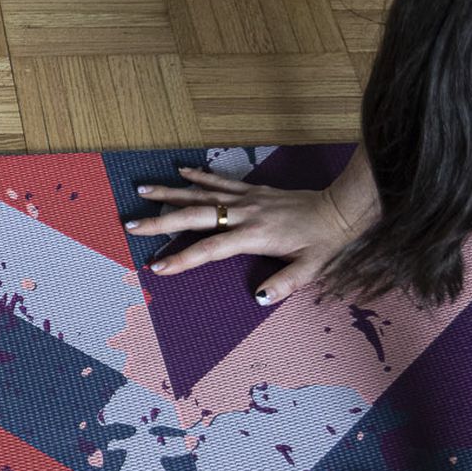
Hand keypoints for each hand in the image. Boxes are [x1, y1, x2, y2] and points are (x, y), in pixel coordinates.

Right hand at [124, 168, 358, 304]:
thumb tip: (260, 299)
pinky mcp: (253, 190)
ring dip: (170, 192)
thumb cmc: (324, 242)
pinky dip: (198, 176)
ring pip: (201, 194)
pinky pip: (220, 182)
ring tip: (141, 191)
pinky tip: (180, 171)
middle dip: (160, 221)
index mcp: (254, 235)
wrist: (339, 209)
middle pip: (195, 216)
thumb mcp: (311, 269)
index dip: (183, 259)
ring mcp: (247, 199)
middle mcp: (245, 214)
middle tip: (131, 224)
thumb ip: (285, 284)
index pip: (210, 249)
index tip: (158, 266)